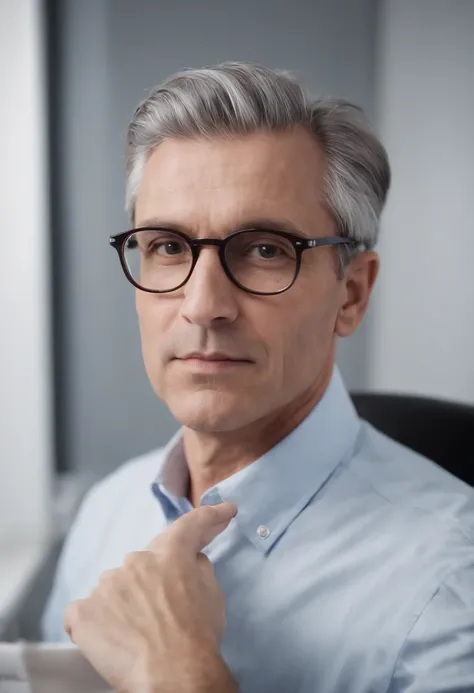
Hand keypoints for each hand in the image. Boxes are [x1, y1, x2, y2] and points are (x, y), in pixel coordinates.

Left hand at [63, 501, 238, 692]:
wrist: (174, 677)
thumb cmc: (198, 639)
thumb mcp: (213, 594)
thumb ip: (200, 566)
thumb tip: (190, 559)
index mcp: (170, 554)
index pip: (189, 526)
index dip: (209, 517)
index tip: (224, 512)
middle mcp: (135, 561)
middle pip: (144, 562)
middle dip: (155, 579)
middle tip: (166, 610)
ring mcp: (105, 586)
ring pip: (115, 586)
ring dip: (126, 600)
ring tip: (140, 632)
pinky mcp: (82, 613)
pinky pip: (86, 611)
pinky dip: (97, 621)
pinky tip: (112, 638)